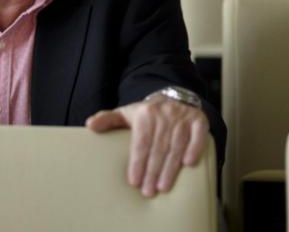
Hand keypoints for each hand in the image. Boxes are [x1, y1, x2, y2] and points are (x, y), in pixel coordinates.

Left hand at [85, 96, 207, 196]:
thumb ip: (107, 119)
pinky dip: (194, 148)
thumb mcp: (126, 113)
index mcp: (145, 114)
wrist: (173, 97)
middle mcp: (164, 115)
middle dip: (152, 172)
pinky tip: (188, 164)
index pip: (141, 142)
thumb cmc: (146, 113)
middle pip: (158, 148)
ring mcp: (183, 117)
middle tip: (148, 191)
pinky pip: (198, 135)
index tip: (134, 182)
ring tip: (163, 187)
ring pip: (176, 145)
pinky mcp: (199, 120)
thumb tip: (89, 125)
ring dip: (171, 168)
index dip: (137, 163)